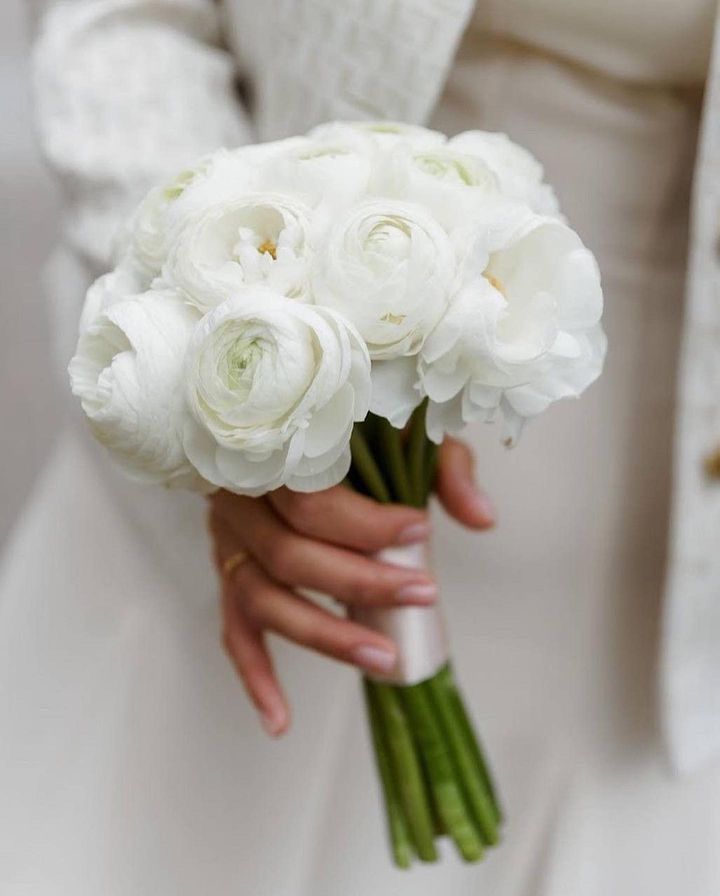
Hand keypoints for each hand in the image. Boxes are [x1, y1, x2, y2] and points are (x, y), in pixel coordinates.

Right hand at [208, 437, 494, 736]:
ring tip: (386, 660)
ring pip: (265, 599)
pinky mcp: (230, 570)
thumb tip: (482, 519)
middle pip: (290, 554)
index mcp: (275, 452)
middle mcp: (240, 498)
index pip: (311, 499)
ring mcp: (229, 539)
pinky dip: (255, 676)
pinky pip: (235, 629)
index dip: (366, 524)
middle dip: (361, 581)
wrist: (276, 420)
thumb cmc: (348, 425)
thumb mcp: (399, 427)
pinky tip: (280, 720)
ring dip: (325, 635)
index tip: (421, 531)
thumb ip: (441, 466)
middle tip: (424, 594)